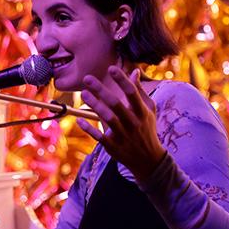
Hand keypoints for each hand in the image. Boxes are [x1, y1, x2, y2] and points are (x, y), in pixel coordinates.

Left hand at [76, 65, 166, 183]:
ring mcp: (123, 136)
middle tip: (87, 78)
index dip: (122, 80)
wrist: (149, 159)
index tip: (111, 68)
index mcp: (142, 112)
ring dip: (95, 106)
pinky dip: (89, 129)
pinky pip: (99, 137)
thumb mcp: (149, 110)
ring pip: (108, 119)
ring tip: (84, 94)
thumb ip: (140, 91)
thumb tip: (134, 71)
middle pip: (116, 104)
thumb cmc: (147, 129)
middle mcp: (133, 123)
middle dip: (101, 90)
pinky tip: (79, 120)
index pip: (132, 93)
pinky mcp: (114, 147)